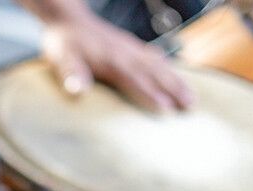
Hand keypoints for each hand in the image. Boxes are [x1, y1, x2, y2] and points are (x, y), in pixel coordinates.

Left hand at [43, 12, 193, 110]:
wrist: (68, 19)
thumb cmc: (63, 42)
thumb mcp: (60, 58)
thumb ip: (70, 73)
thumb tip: (77, 90)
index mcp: (110, 60)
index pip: (133, 79)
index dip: (149, 94)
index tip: (165, 109)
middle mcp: (126, 54)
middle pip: (154, 73)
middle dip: (173, 89)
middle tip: (190, 106)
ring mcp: (131, 49)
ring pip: (159, 66)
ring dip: (176, 82)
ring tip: (191, 99)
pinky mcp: (131, 46)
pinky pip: (153, 58)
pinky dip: (167, 68)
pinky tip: (175, 76)